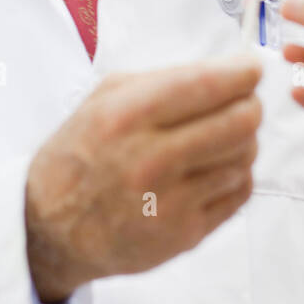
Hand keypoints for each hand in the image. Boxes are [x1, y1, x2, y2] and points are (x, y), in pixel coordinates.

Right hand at [25, 56, 262, 303]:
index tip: (252, 68)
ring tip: (219, 140)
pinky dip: (236, 175)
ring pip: (245, 157)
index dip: (242, 73)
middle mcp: (150, 159)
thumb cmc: (80, 156)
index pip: (208, 86)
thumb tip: (226, 72)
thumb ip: (162, 80)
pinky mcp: (186, 234)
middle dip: (250, 105)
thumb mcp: (102, 100)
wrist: (51, 229)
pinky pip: (240, 193)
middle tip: (244, 103)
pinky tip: (213, 170)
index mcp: (126, 117)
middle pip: (240, 122)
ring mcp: (171, 202)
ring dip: (242, 142)